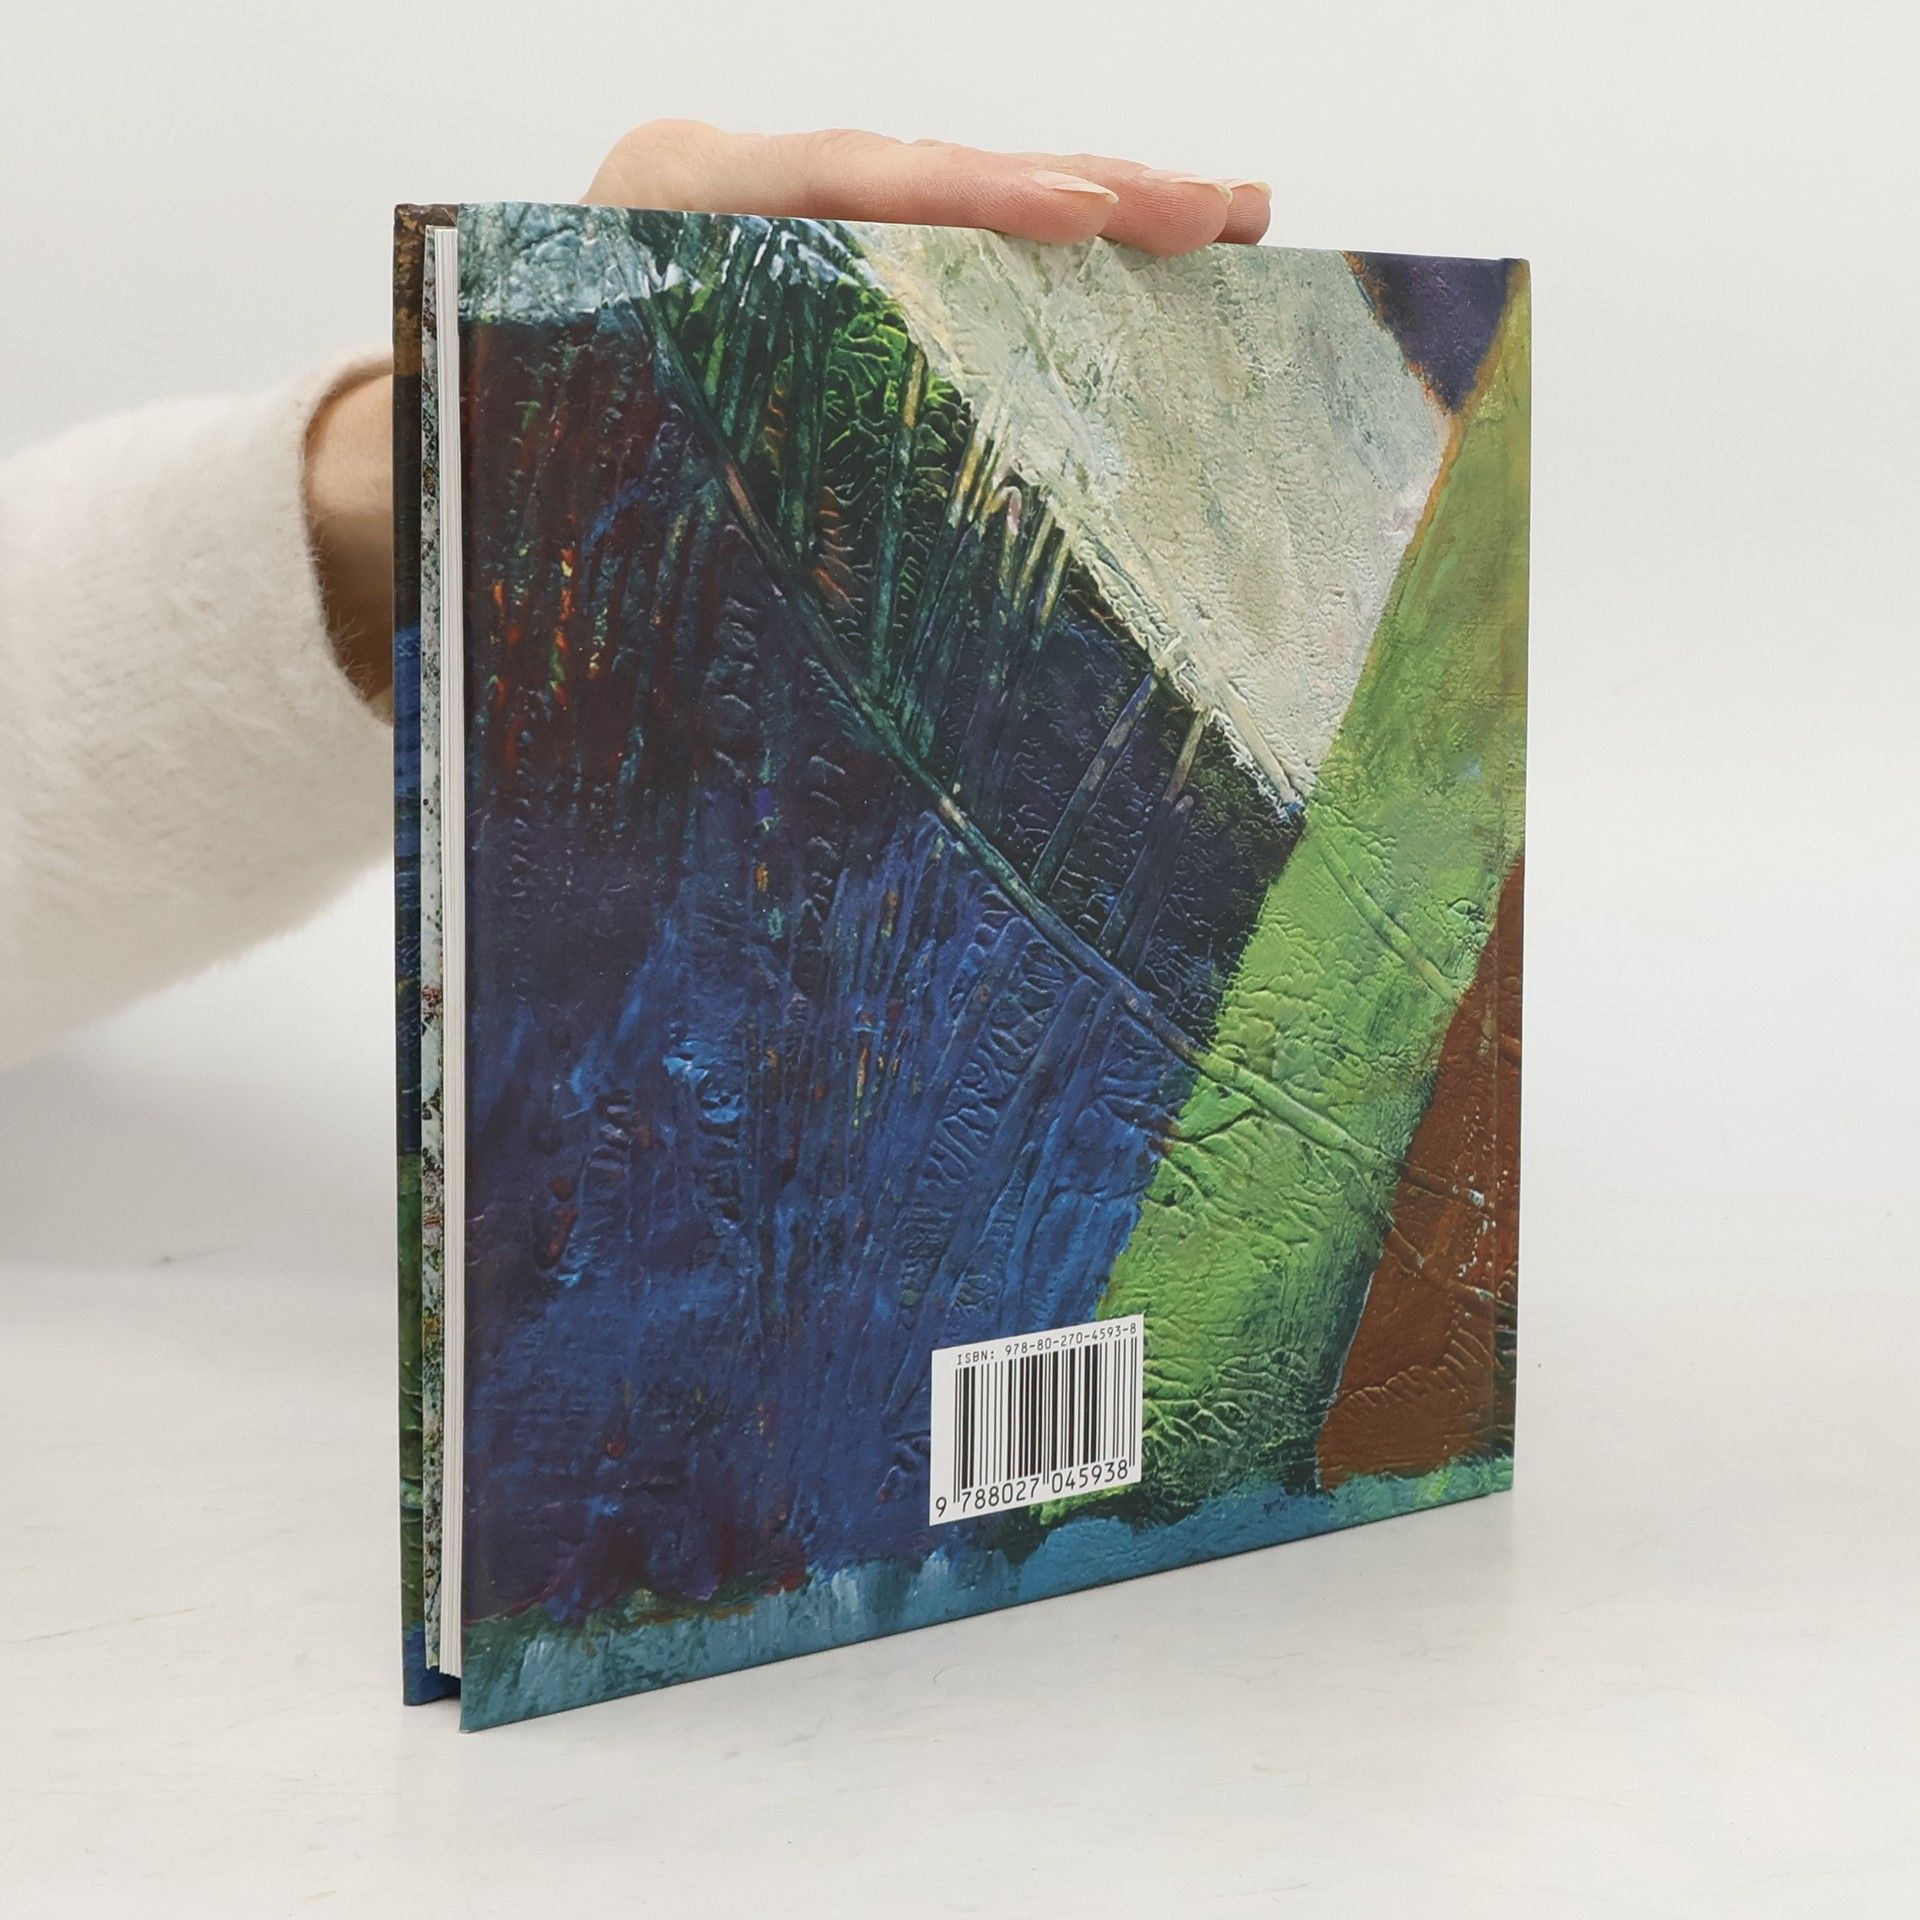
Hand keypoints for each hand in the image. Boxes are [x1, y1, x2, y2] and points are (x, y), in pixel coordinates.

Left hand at [309, 124, 1272, 701]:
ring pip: (948, 201)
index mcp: (651, 215)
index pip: (823, 181)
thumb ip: (667, 502)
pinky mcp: (815, 265)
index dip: (960, 198)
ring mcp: (775, 221)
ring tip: (1223, 222)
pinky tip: (1138, 261)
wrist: (438, 465)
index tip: (1083, 216)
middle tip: (1216, 212)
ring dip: (1090, 209)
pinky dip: (1037, 259)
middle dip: (1077, 186)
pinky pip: (937, 247)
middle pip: (919, 171)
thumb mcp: (563, 494)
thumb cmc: (501, 494)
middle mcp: (721, 194)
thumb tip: (789, 603)